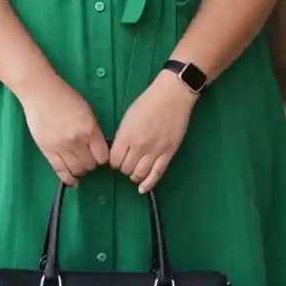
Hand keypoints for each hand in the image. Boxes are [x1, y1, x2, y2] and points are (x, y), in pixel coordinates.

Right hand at [20, 75, 108, 185]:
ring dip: (80, 171)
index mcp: (89, 129)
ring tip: (79, 167)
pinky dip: (67, 178)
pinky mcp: (47, 150)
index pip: (102, 156)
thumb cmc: (65, 98)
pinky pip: (59, 170)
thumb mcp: (87, 111)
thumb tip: (98, 148)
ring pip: (76, 170)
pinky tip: (72, 181)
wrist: (41, 92)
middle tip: (88, 160)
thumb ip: (93, 131)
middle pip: (90, 165)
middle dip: (91, 165)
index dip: (102, 158)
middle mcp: (76, 140)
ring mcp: (61, 146)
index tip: (99, 156)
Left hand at [109, 73, 194, 193]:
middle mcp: (139, 146)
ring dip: (134, 176)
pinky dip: (148, 184)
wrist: (172, 96)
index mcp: (127, 135)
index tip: (116, 159)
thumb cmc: (148, 102)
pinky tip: (143, 189)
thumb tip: (118, 151)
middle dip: (123, 168)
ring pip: (139, 174)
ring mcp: (155, 151)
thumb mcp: (128, 117)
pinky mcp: (168, 153)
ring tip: (134, 172)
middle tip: (126, 164)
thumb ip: (122, 136)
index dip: (113, 162)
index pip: (114, 160)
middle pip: (125, 168)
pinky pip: (156, 174)